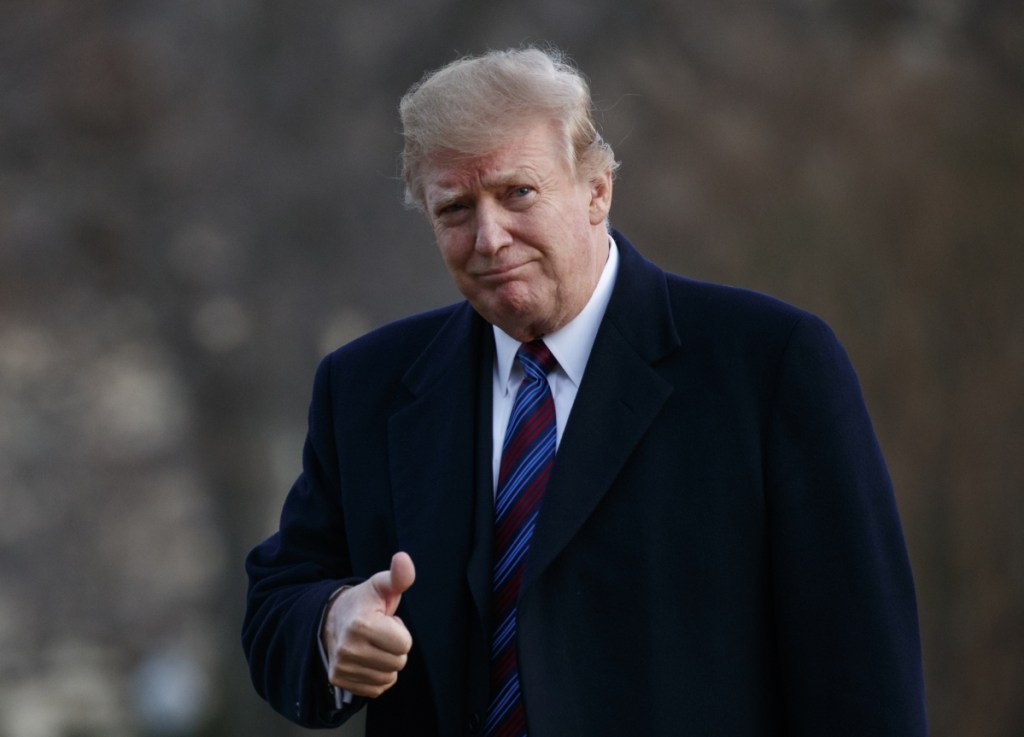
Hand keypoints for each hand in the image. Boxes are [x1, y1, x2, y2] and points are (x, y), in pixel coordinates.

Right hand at [321, 552, 415, 697]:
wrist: (332, 618)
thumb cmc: (364, 603)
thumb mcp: (381, 586)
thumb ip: (398, 576)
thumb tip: (403, 558)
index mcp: (361, 624)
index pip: (404, 644)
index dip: (400, 632)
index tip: (386, 622)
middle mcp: (348, 648)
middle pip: (398, 663)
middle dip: (395, 648)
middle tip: (380, 634)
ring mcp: (342, 666)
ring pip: (388, 678)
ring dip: (386, 663)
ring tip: (373, 644)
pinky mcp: (340, 680)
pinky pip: (376, 689)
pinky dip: (377, 676)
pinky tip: (367, 659)